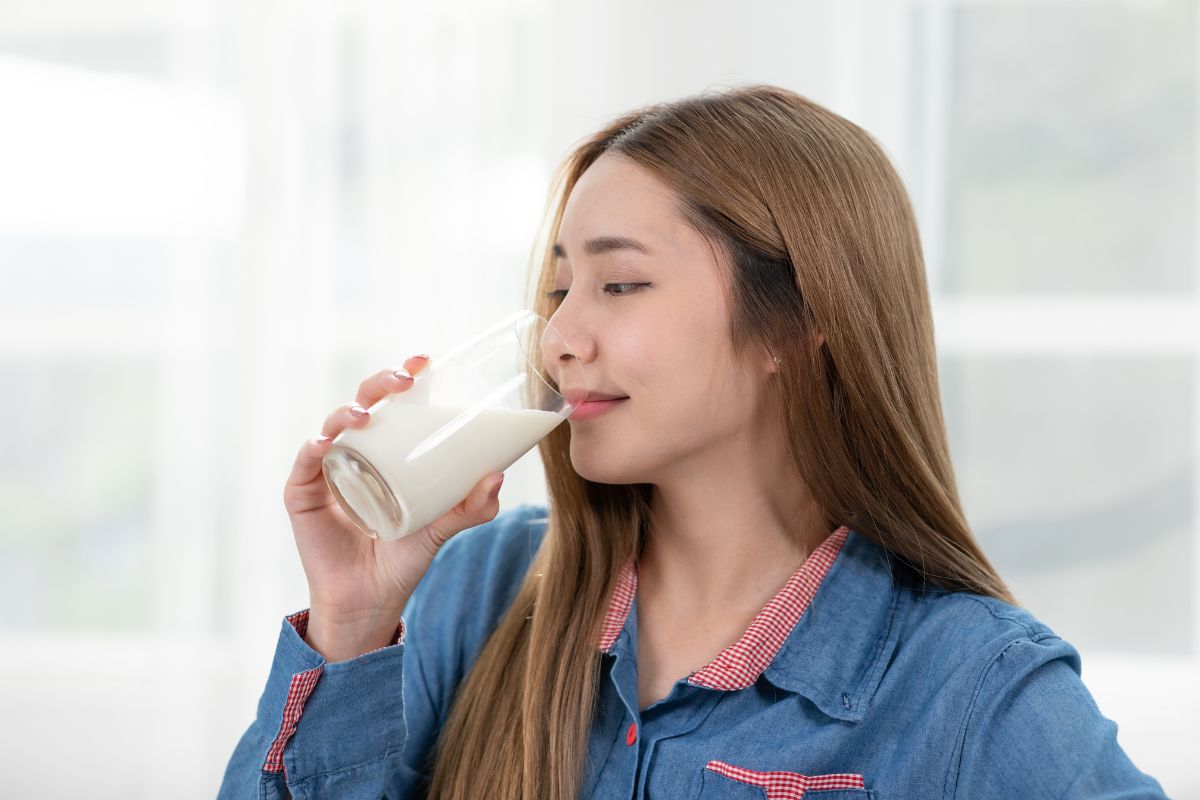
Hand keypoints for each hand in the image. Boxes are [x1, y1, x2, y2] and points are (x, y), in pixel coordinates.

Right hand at [282, 354, 504, 654]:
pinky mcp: (301, 495)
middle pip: (362, 404)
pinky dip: (312, 450)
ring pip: (332, 426)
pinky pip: (304, 465)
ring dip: (347, 413)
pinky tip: (324, 444)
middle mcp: (355, 452)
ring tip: (366, 415)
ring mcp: (325, 471)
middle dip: (379, 384)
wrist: (369, 601)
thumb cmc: (403, 557)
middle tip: (403, 381)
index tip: (425, 360)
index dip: (403, 377)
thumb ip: (470, 507)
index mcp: (387, 450)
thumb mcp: (441, 528)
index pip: (394, 404)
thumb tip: (498, 475)